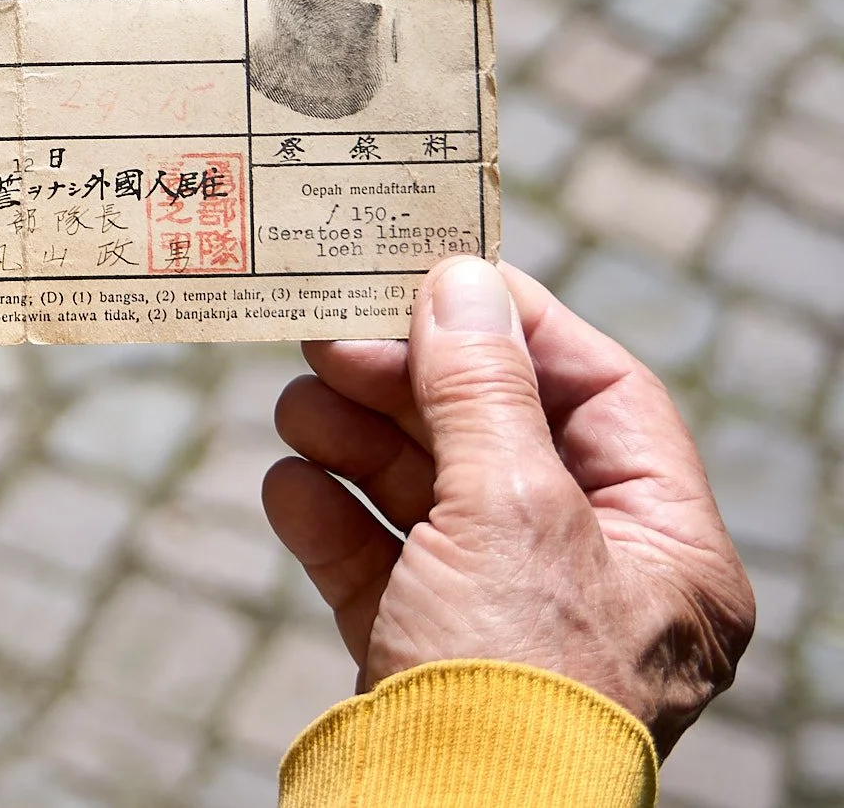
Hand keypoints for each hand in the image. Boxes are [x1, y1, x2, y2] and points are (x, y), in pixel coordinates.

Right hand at [261, 256, 754, 752]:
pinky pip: (380, 569)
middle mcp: (595, 586)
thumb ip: (480, 387)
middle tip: (329, 335)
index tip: (433, 274)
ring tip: (294, 405)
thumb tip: (461, 279)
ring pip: (428, 500)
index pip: (603, 399)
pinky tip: (287, 485)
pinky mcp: (426, 659)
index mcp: (667, 554)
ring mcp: (506, 625)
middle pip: (498, 442)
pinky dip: (330, 521)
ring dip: (355, 443)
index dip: (518, 328)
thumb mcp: (508, 510)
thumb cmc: (513, 679)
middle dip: (409, 386)